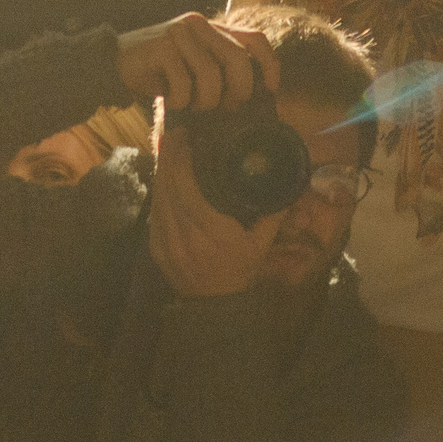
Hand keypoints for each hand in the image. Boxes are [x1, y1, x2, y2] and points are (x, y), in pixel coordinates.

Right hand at [116, 12, 281, 110]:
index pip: (255, 38)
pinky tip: (170, 101)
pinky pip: (183, 83)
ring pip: (211, 75)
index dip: (270, 65)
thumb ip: (218, 70)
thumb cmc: (159, 73)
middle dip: (238, 92)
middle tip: (226, 108)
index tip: (270, 90)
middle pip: (238, 59)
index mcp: (212, 27)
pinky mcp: (160, 46)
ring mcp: (179, 33)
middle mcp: (199, 24)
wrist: (112, 65)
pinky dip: (179, 101)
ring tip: (191, 106)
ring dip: (204, 101)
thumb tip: (251, 99)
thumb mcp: (193, 67)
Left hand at [149, 122, 281, 297]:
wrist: (214, 306)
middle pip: (168, 186)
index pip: (187, 186)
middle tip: (178, 135)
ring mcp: (166, 242)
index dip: (183, 159)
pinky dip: (159, 192)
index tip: (188, 139)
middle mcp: (184, 234)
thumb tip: (288, 186)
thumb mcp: (260, 245)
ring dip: (162, 171)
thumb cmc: (239, 272)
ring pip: (158, 197)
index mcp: (210, 230)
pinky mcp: (156, 248)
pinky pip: (154, 213)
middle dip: (170, 156)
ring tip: (170, 150)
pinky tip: (165, 179)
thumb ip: (273, 215)